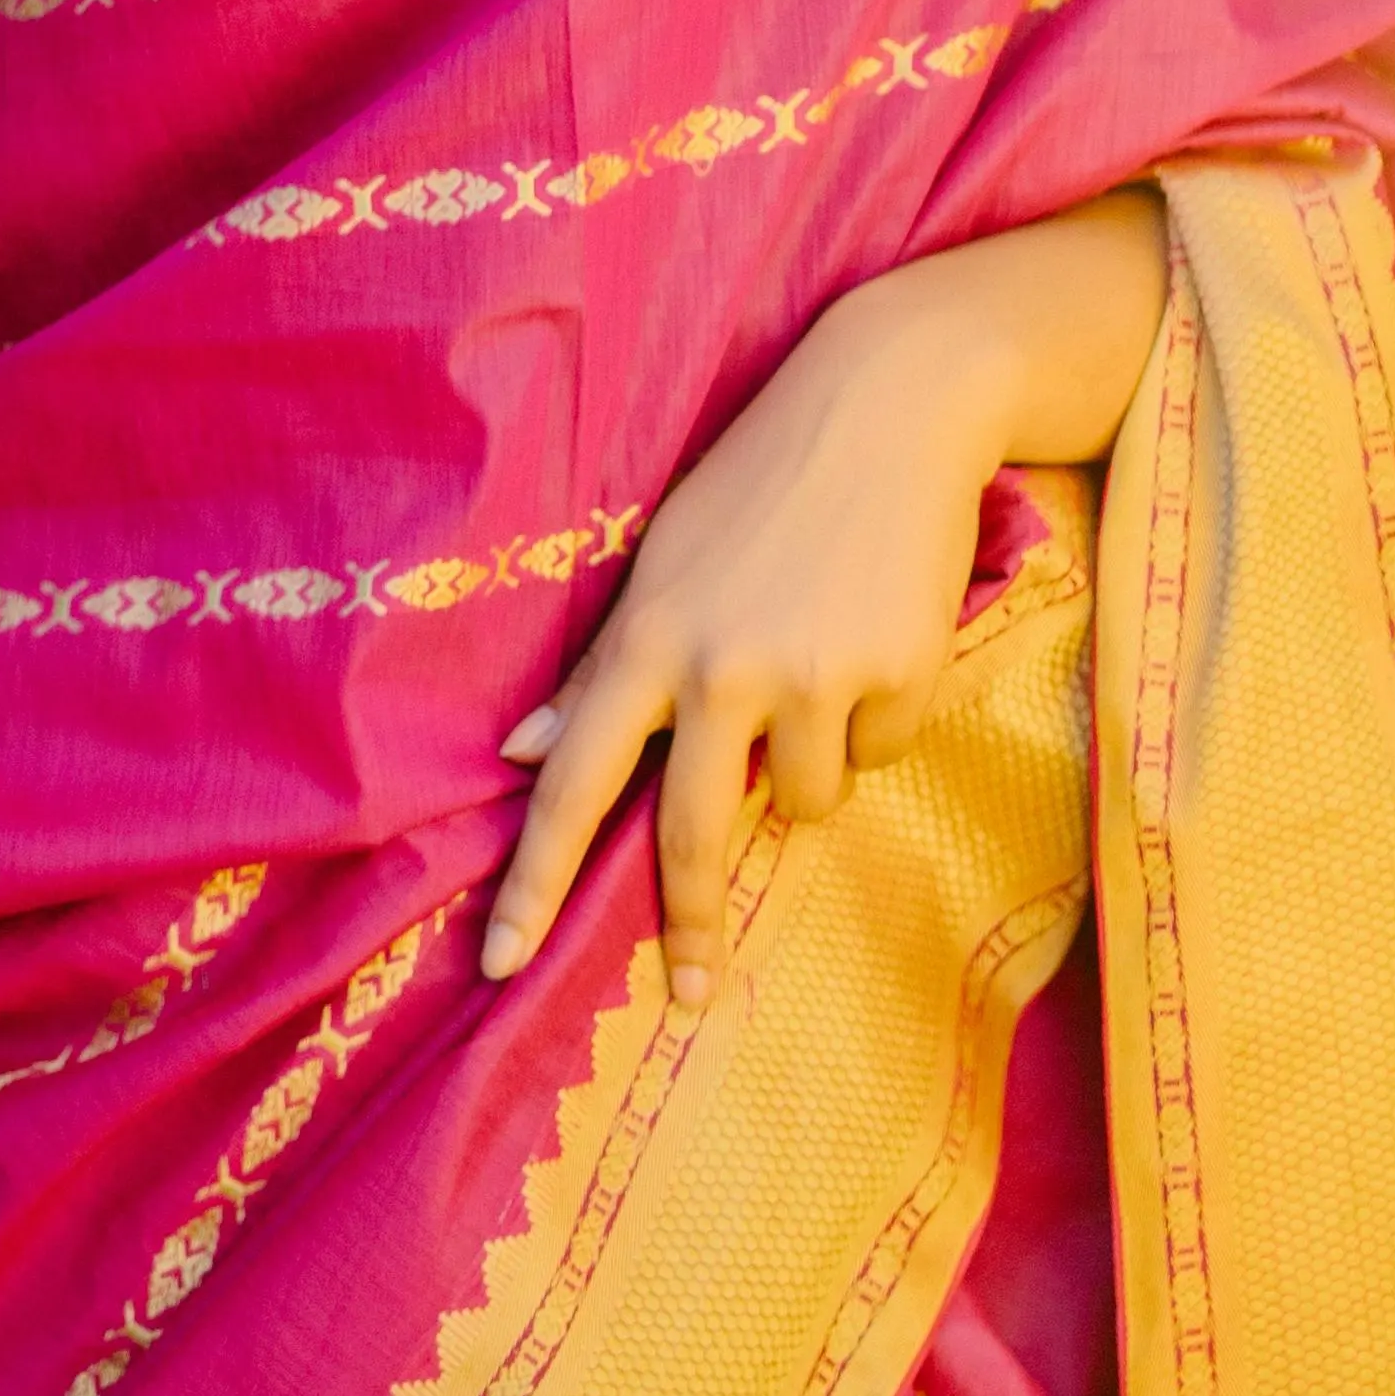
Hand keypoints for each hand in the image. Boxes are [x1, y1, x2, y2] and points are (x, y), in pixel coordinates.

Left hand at [481, 188, 1163, 1016]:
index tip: (498, 963)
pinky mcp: (895, 676)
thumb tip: (523, 748)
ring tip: (825, 666)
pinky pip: (878, 754)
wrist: (894, 403)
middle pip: (691, 835)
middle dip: (691, 925)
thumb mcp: (664, 558)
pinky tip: (880, 635)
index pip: (572, 780)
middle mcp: (721, 664)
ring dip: (814, 767)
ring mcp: (813, 674)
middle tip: (693, 993)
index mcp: (648, 635)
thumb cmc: (763, 482)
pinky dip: (878, 720)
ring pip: (806, 802)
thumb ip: (604, 665)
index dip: (532, 879)